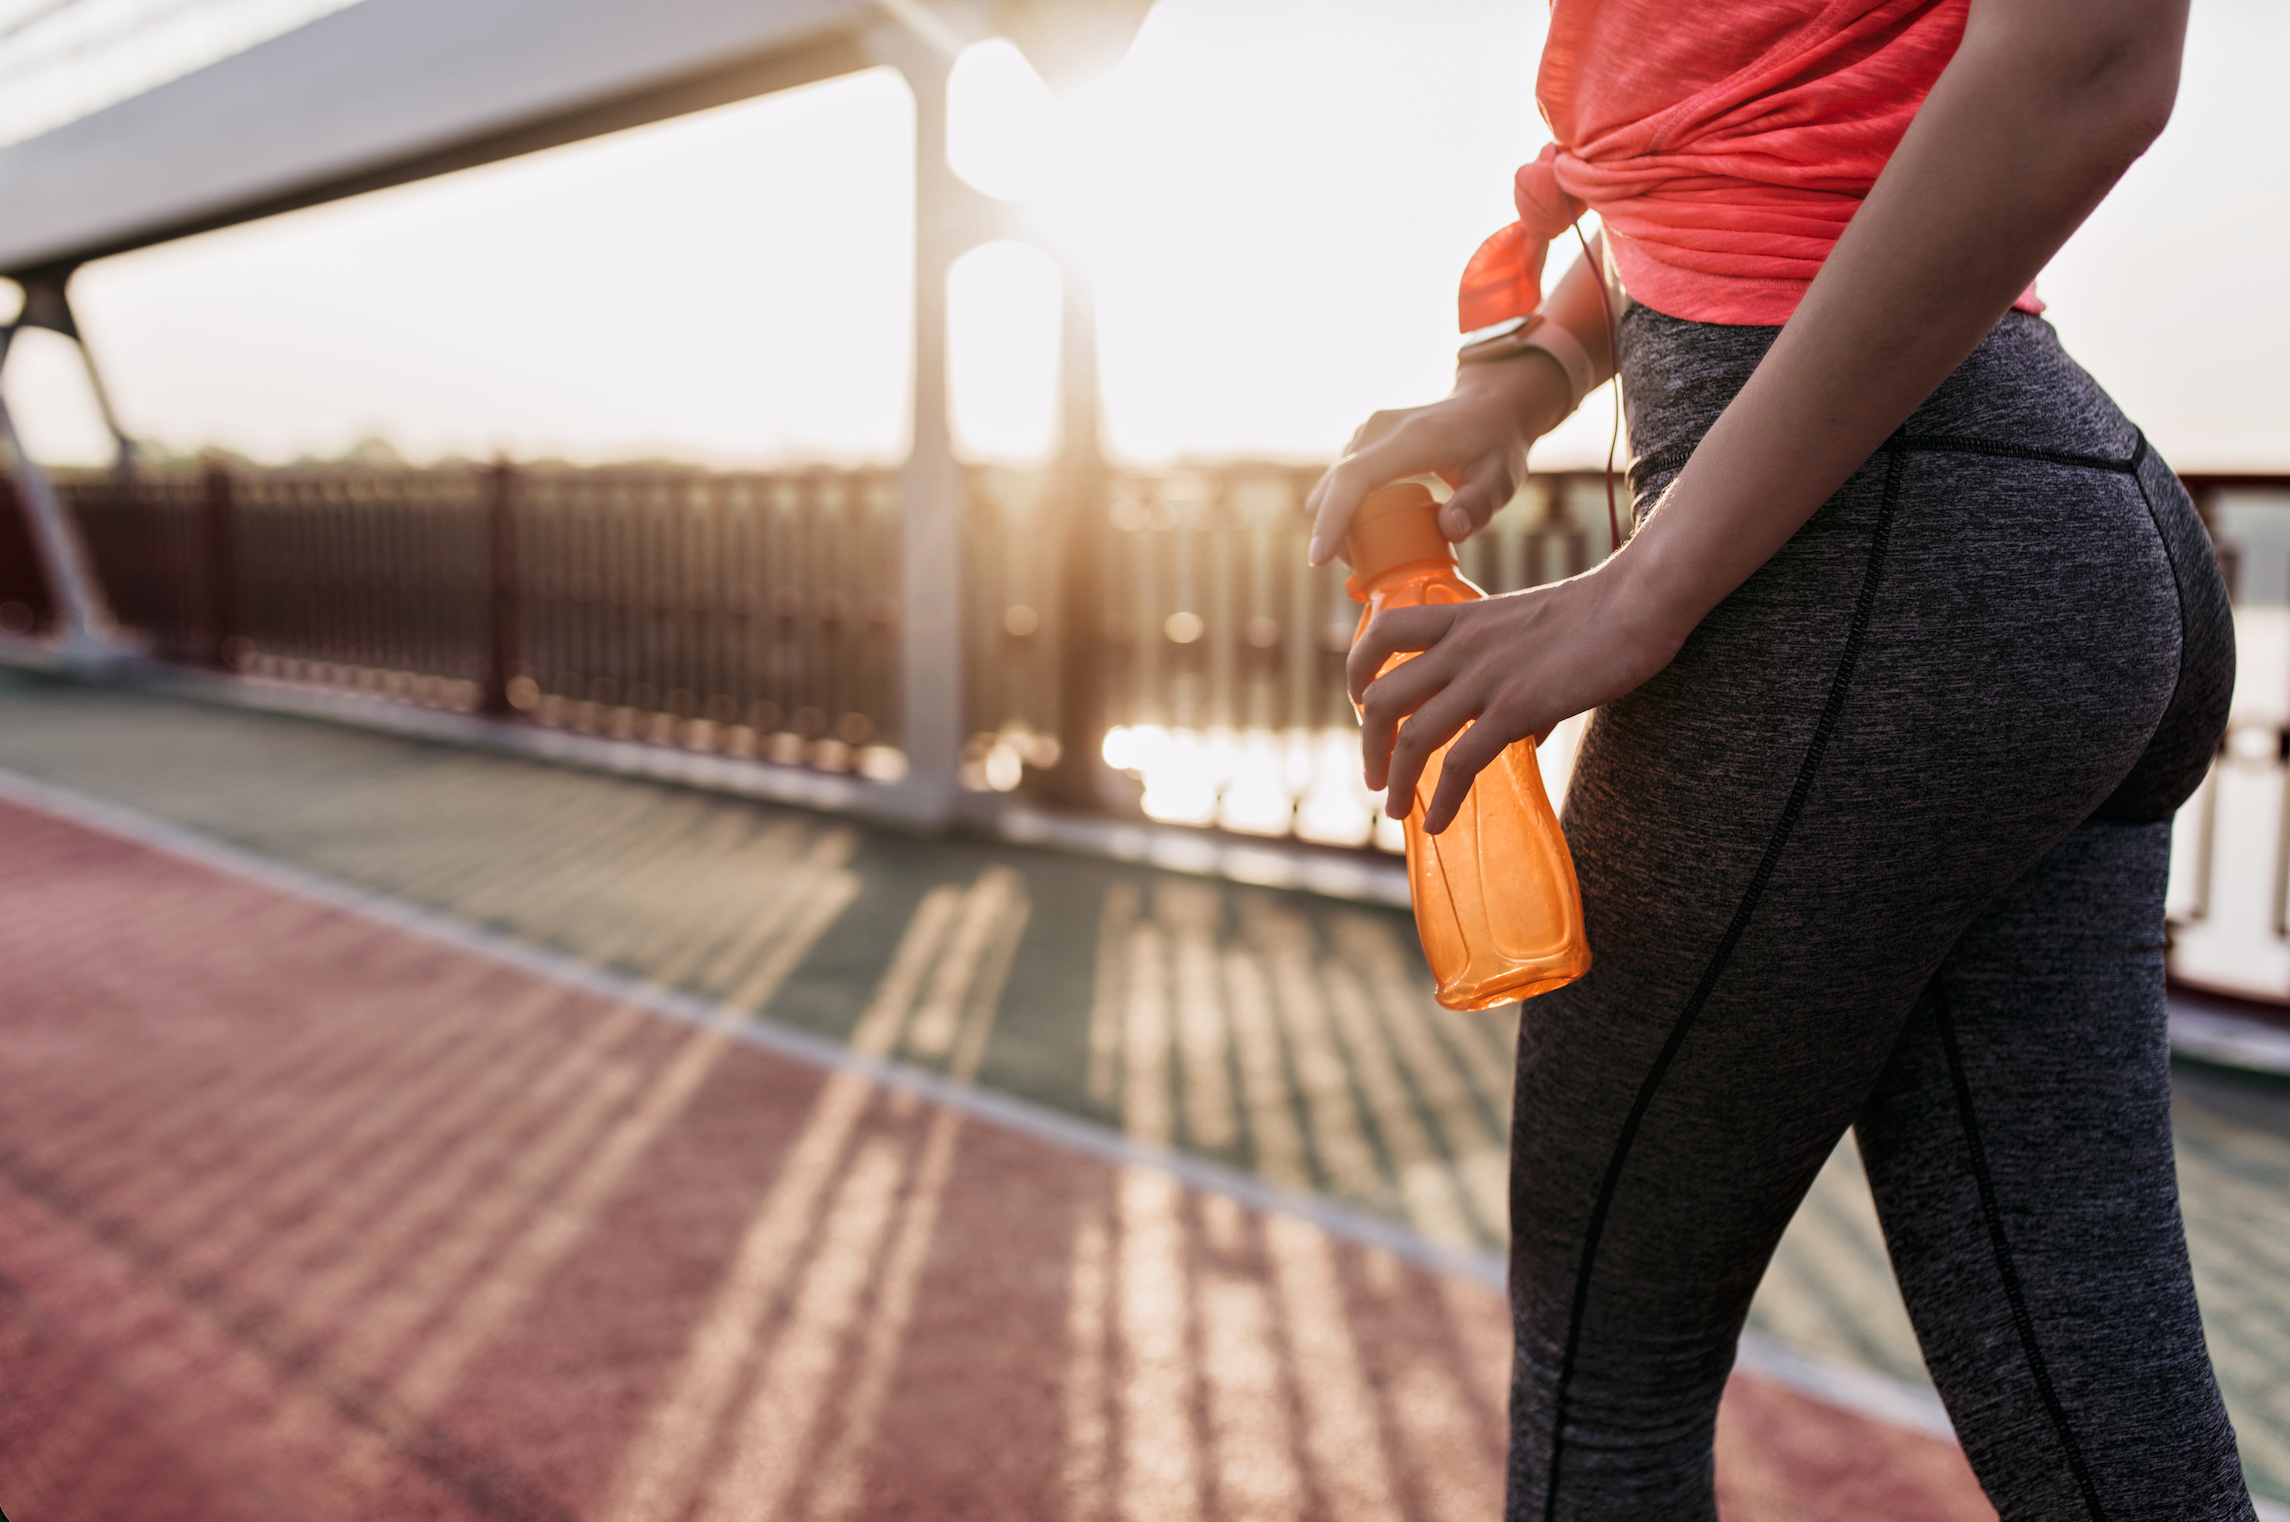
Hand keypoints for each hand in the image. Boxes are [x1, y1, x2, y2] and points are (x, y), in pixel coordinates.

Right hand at [1303, 352, 1572, 566]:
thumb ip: (1478, 506)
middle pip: (1334, 486)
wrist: (1489, 404)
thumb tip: (1449, 531)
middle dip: (1333, 532)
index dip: (1332, 519)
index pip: (1355, 478)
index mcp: (1411, 439)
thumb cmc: (1496, 443)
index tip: (1318, 558)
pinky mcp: (1364, 439)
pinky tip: (1367, 528)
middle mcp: (1380, 430)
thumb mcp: (1499, 479)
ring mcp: (1368, 432)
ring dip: (1338, 520)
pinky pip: (1341, 479)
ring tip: (1368, 551)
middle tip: (1358, 568)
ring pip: (1332, 484)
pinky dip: (1344, 507)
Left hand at [1347, 560, 1683, 832]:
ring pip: (1411, 738)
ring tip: (1397, 809)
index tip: (1361, 702)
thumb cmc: (1597, 616)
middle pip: (1381, 697)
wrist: (1636, 603)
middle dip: (1368, 744)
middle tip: (1374, 775)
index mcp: (1461, 619)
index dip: (1359, 669)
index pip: (1383, 632)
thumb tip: (1525, 734)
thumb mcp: (1531, 631)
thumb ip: (1512, 676)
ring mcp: (1484, 678)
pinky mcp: (1514, 708)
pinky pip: (1461, 764)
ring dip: (1396, 782)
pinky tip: (1438, 823)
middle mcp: (1460, 647)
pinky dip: (1443, 800)